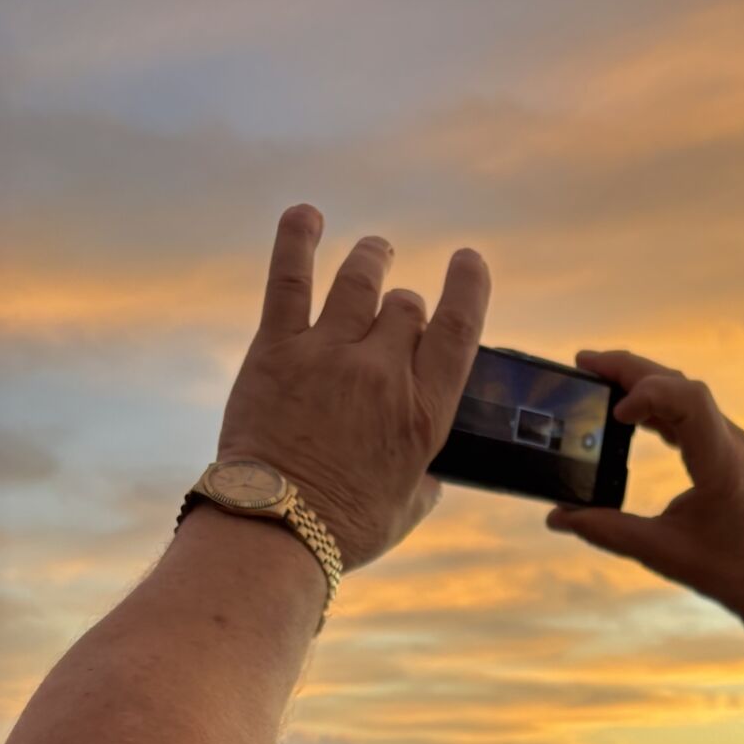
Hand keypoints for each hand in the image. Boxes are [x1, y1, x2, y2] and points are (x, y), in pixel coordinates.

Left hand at [214, 205, 490, 574]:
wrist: (276, 528)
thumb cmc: (345, 527)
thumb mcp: (408, 507)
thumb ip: (426, 478)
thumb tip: (432, 473)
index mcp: (423, 413)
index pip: (457, 328)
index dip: (467, 286)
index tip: (468, 262)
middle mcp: (383, 373)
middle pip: (405, 308)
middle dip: (406, 306)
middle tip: (399, 312)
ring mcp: (329, 354)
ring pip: (360, 281)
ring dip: (372, 259)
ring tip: (377, 250)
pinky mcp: (277, 349)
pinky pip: (290, 277)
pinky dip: (298, 238)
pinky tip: (307, 215)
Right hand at [544, 348, 743, 618]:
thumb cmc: (725, 569)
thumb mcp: (660, 553)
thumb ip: (607, 532)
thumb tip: (558, 518)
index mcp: (720, 463)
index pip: (690, 401)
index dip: (649, 394)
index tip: (615, 415)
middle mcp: (729, 442)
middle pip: (681, 385)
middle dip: (631, 369)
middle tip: (584, 362)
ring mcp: (728, 442)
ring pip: (683, 393)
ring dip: (641, 380)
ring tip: (597, 375)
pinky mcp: (722, 449)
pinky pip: (688, 411)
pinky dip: (654, 403)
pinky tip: (626, 408)